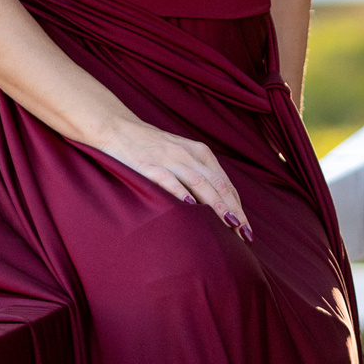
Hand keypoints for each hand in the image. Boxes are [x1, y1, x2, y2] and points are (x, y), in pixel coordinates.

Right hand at [87, 109, 252, 241]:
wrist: (117, 128)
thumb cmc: (151, 147)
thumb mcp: (181, 155)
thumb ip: (197, 175)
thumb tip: (215, 205)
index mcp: (201, 154)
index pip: (226, 184)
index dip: (238, 207)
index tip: (247, 230)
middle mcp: (190, 155)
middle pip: (219, 186)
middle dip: (235, 212)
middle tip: (245, 236)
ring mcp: (170, 159)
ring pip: (200, 184)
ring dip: (217, 206)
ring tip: (230, 225)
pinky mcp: (149, 165)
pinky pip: (169, 180)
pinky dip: (181, 192)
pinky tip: (191, 207)